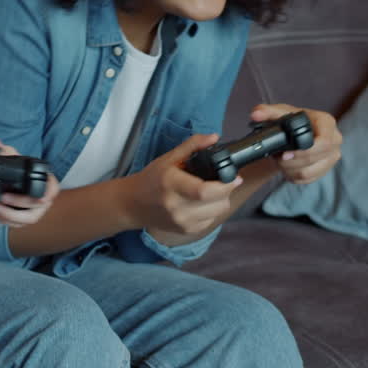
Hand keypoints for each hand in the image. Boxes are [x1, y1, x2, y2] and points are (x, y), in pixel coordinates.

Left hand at [0, 137, 59, 227]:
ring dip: (11, 216)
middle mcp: (44, 199)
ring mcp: (36, 211)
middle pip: (38, 206)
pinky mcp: (25, 220)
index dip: (48, 194)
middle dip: (20, 203)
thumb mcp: (11, 157)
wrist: (13, 184)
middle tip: (3, 198)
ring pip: (29, 220)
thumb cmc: (18, 170)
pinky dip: (6, 221)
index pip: (53, 189)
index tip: (40, 198)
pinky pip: (18, 224)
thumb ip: (1, 149)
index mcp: (47, 182)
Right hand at [125, 133, 240, 239]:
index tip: (235, 177)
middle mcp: (176, 206)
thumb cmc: (151, 179)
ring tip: (213, 191)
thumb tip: (214, 137)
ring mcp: (181, 221)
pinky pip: (211, 221)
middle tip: (224, 181)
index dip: (225, 185)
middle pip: (217, 203)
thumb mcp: (168, 158)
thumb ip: (192, 145)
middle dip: (227, 191)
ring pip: (218, 213)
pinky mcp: (185, 231)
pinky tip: (203, 203)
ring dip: (221, 201)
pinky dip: (212, 211)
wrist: (133, 204)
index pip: (205, 191)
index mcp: (171, 184)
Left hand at [251, 103, 341, 183]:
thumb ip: (265, 111)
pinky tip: (286, 167)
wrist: (292, 133)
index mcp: (327, 122)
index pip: (325, 141)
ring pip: (310, 172)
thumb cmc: (289, 120)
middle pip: (316, 158)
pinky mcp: (325, 169)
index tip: (285, 153)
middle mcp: (335, 139)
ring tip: (279, 161)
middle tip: (277, 157)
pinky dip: (293, 176)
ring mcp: (331, 156)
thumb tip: (256, 114)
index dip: (305, 150)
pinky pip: (308, 179)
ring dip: (289, 169)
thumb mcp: (278, 113)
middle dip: (292, 161)